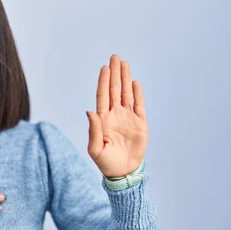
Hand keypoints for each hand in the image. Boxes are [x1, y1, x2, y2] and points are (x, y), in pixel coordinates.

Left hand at [86, 54, 148, 177]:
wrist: (123, 172)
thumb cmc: (106, 162)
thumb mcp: (95, 148)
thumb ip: (94, 130)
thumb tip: (90, 111)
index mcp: (103, 119)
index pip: (103, 95)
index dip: (103, 81)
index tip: (104, 68)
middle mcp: (115, 115)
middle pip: (114, 90)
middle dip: (115, 73)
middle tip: (115, 57)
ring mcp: (128, 118)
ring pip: (127, 94)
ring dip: (125, 79)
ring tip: (124, 64)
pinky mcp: (140, 124)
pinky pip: (139, 105)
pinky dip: (138, 94)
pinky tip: (135, 83)